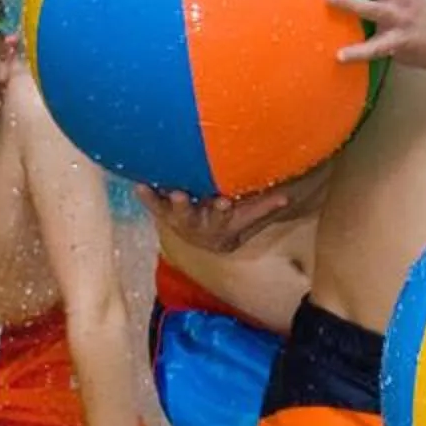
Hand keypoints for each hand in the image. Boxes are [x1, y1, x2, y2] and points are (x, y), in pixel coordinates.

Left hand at [136, 183, 302, 250]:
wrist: (205, 240)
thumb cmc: (229, 222)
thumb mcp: (246, 217)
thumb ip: (263, 206)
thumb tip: (286, 197)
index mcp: (218, 224)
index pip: (222, 218)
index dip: (221, 211)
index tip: (223, 202)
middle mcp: (197, 224)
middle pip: (192, 218)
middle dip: (185, 207)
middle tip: (181, 196)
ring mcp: (177, 219)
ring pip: (170, 213)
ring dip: (165, 202)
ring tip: (162, 191)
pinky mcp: (163, 213)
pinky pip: (153, 205)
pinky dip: (146, 196)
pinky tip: (139, 184)